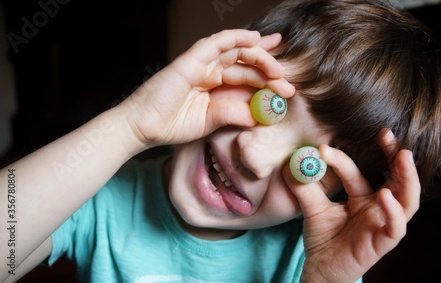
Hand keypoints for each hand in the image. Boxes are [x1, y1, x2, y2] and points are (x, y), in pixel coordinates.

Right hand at [120, 29, 294, 145]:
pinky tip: (254, 38)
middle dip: (269, 69)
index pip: (247, 76)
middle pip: (246, 63)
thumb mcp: (211, 121)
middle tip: (287, 80)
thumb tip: (259, 115)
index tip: (286, 83)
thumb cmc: (172, 125)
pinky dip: (236, 37)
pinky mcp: (191, 59)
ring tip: (278, 68)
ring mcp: (201, 63)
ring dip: (259, 57)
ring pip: (236, 51)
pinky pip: (216, 42)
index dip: (267, 77)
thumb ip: (233, 114)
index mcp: (216, 86)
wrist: (144, 127)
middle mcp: (211, 72)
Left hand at [284, 129, 420, 282]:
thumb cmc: (322, 238)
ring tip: (401, 157)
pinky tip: (384, 196)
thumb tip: (292, 160)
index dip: (344, 158)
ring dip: (407, 178)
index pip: (360, 171)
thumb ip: (304, 187)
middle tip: (387, 134)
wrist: (320, 268)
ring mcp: (383, 223)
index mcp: (363, 196)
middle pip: (396, 178)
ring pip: (407, 200)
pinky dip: (394, 211)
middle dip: (396, 155)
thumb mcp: (312, 208)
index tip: (322, 148)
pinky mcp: (383, 242)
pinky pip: (397, 227)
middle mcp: (378, 207)